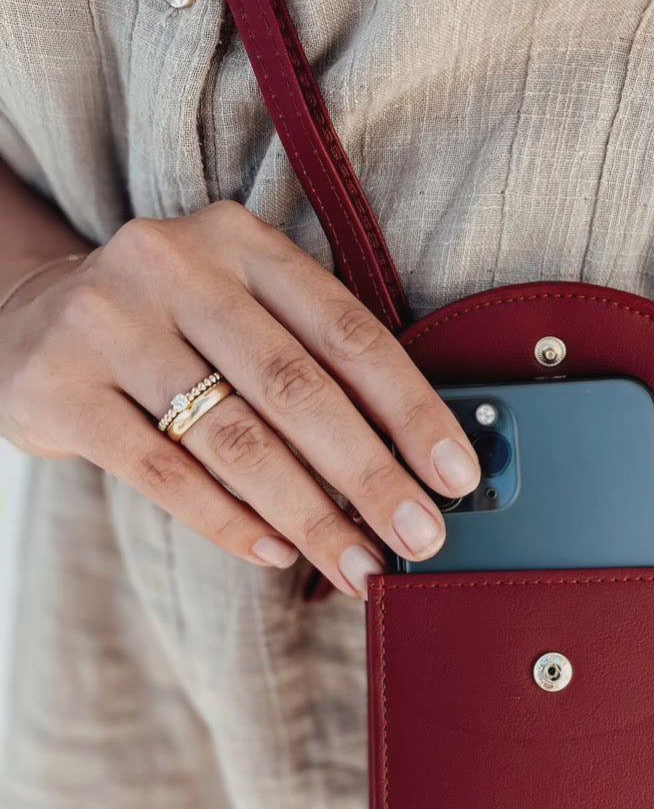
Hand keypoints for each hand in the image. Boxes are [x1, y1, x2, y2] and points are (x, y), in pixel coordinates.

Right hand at [0, 203, 480, 595]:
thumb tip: (411, 465)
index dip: (411, 409)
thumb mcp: (240, 310)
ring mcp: (108, 324)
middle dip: (371, 477)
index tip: (456, 475)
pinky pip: (163, 474)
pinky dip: (230, 522)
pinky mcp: (58, 389)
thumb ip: (313, 363)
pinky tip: (279, 553)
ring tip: (359, 566)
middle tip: (421, 539)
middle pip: (296, 389)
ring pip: (234, 440)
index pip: (347, 332)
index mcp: (240, 242)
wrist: (26, 317)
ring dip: (310, 516)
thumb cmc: (173, 327)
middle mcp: (174, 267)